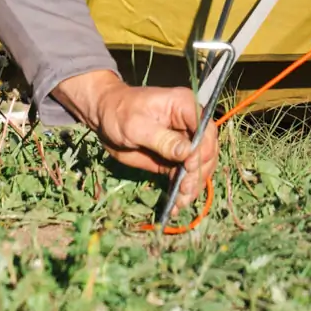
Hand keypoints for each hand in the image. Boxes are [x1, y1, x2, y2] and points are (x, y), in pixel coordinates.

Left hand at [53, 70, 217, 209]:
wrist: (104, 118)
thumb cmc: (119, 113)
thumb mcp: (137, 125)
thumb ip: (163, 139)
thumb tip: (188, 153)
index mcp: (184, 106)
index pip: (205, 128)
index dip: (203, 148)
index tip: (189, 166)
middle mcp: (190, 124)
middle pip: (207, 150)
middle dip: (198, 171)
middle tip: (185, 189)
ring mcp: (184, 143)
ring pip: (198, 166)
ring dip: (192, 185)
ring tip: (180, 202)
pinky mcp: (174, 159)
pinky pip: (184, 175)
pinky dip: (182, 190)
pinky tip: (176, 204)